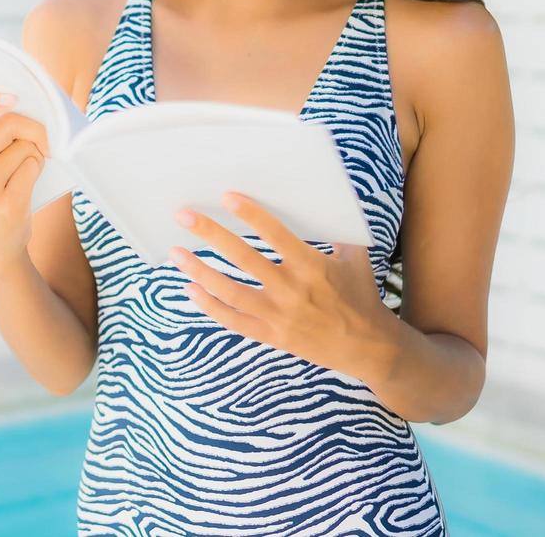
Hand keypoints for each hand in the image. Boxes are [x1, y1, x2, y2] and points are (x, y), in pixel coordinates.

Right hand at [0, 91, 49, 273]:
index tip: (11, 98)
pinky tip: (26, 184)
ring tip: (22, 171)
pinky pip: (34, 167)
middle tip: (40, 138)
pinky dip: (38, 170)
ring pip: (26, 147)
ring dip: (35, 154)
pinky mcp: (6, 204)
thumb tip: (26, 105)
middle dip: (32, 128)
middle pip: (8, 125)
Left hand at [169, 190, 394, 380]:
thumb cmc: (360, 295)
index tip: (226, 197)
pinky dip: (209, 307)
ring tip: (176, 253)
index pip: (276, 235)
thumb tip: (321, 198)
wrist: (368, 347)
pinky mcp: (272, 336)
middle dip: (211, 234)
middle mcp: (292, 291)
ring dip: (199, 271)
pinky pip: (233, 321)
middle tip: (184, 216)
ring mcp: (279, 316)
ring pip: (230, 292)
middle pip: (244, 259)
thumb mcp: (354, 257)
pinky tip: (190, 290)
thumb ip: (334, 230)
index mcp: (312, 267)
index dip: (251, 215)